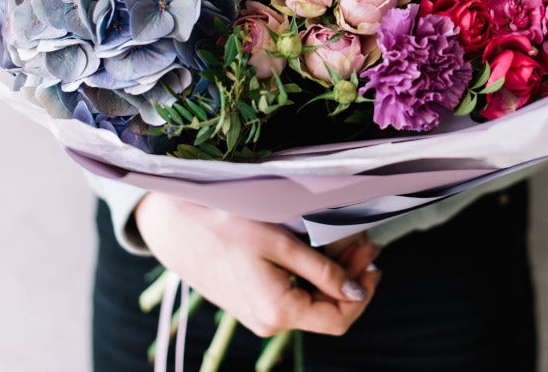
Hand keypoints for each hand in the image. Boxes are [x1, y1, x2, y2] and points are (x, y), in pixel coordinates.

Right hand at [135, 192, 381, 336]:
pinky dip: (311, 276)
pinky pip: (292, 296)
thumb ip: (322, 270)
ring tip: (346, 240)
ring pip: (310, 302)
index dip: (363, 293)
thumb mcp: (280, 242)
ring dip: (332, 275)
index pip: (338, 319)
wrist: (173, 224)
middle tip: (366, 241)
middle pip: (326, 311)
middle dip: (351, 278)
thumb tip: (358, 292)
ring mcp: (257, 315)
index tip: (375, 260)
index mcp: (278, 311)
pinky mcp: (249, 302)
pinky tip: (317, 250)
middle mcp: (268, 322)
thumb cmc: (224, 226)